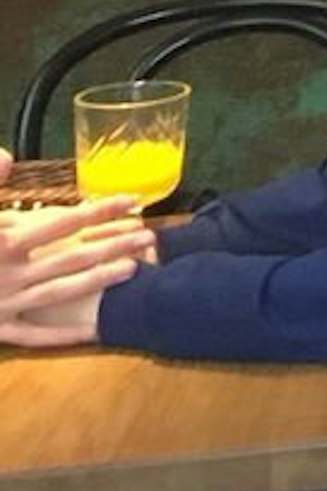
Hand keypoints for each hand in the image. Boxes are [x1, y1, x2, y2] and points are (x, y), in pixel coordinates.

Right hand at [0, 192, 156, 341]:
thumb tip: (8, 155)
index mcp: (3, 243)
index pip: (62, 223)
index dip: (99, 211)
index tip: (131, 200)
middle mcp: (7, 275)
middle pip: (71, 258)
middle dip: (113, 246)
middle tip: (149, 236)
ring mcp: (3, 304)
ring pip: (59, 293)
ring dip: (98, 281)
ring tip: (134, 269)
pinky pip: (33, 335)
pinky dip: (62, 334)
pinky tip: (94, 329)